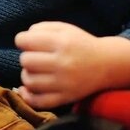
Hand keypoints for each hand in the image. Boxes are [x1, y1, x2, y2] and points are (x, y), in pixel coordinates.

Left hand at [14, 21, 129, 107]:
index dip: (22, 40)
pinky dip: (28, 96)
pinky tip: (27, 88)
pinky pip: (39, 101)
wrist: (107, 64)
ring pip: (29, 81)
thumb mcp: (64, 27)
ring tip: (35, 70)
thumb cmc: (80, 43)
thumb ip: (41, 28)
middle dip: (26, 56)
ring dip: (27, 74)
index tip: (26, 42)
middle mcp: (62, 63)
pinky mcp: (66, 98)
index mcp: (61, 42)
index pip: (26, 41)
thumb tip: (22, 39)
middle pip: (25, 61)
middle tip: (35, 56)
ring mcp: (64, 83)